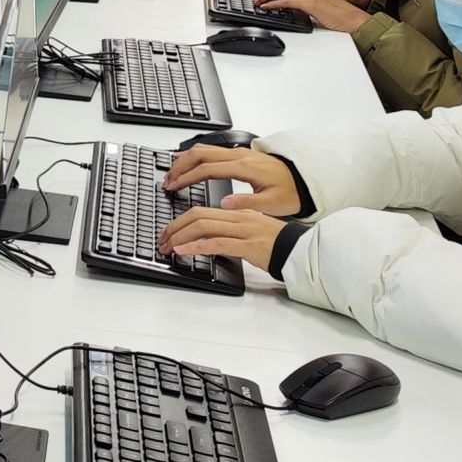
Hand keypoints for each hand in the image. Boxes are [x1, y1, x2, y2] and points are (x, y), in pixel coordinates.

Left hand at [157, 206, 286, 269]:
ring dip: (180, 236)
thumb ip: (229, 229)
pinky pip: (217, 243)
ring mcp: (243, 231)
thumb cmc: (276, 243)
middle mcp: (238, 217)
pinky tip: (183, 250)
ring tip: (168, 246)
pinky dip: (196, 246)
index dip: (180, 220)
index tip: (169, 232)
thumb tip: (207, 236)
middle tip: (162, 239)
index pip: (201, 210)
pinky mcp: (247, 246)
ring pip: (203, 226)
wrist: (299, 250)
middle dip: (174, 227)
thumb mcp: (250, 230)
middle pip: (197, 215)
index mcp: (237, 212)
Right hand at [162, 144, 303, 215]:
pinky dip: (195, 155)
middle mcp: (239, 156)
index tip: (174, 186)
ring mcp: (239, 153)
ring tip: (172, 173)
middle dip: (180, 166)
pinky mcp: (239, 155)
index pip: (208, 168)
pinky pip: (211, 150)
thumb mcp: (273, 203)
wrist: (304, 180)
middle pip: (200, 154)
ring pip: (204, 149)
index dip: (188, 177)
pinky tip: (187, 161)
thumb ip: (248, 202)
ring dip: (185, 160)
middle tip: (167, 180)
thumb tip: (225, 203)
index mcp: (244, 167)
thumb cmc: (290, 192)